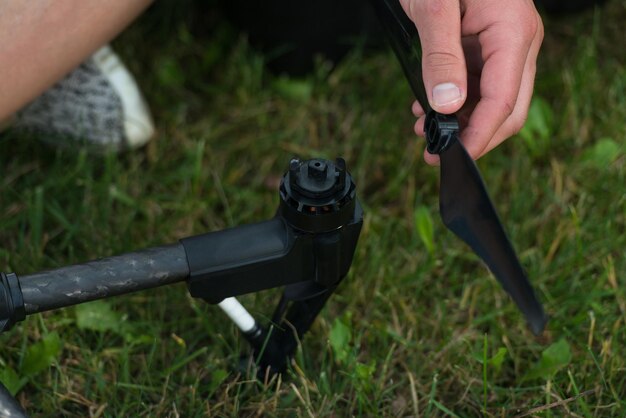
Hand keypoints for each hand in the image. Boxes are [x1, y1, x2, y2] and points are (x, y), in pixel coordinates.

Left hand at [399, 0, 543, 164]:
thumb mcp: (433, 8)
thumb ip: (441, 56)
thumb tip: (448, 106)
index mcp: (513, 34)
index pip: (504, 103)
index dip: (479, 137)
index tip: (454, 159)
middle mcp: (517, 43)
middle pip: (507, 110)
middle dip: (472, 137)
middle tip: (433, 154)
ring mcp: (504, 45)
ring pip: (491, 101)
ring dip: (460, 122)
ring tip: (422, 131)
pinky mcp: (487, 45)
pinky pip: (478, 84)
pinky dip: (455, 103)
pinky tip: (427, 109)